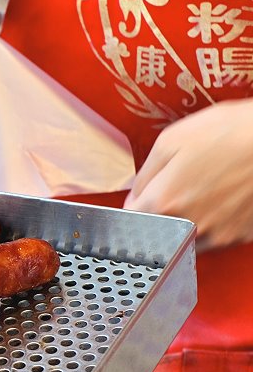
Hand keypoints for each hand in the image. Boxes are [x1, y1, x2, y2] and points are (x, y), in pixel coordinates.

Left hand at [124, 98, 252, 251]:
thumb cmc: (232, 132)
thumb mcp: (171, 140)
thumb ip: (144, 175)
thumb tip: (136, 195)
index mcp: (164, 202)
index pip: (131, 219)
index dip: (135, 205)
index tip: (140, 199)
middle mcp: (189, 224)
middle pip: (158, 232)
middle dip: (159, 215)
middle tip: (176, 190)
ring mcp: (217, 234)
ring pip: (186, 239)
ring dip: (185, 222)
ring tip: (201, 194)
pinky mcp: (239, 236)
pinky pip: (215, 237)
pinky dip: (212, 223)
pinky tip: (221, 201)